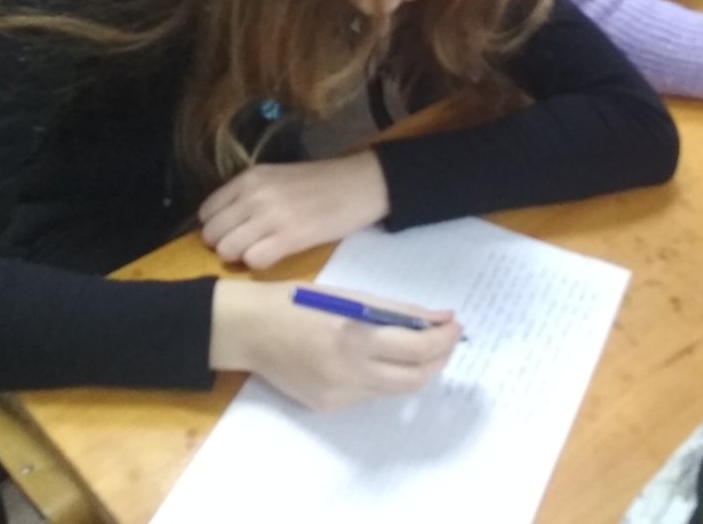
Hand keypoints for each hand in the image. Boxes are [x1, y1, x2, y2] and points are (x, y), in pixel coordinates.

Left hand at [198, 151, 389, 269]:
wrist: (359, 184)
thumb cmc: (320, 182)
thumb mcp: (276, 178)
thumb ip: (247, 196)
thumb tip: (223, 224)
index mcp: (249, 178)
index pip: (207, 211)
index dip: (215, 227)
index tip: (230, 232)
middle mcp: (254, 195)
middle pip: (212, 234)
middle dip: (223, 245)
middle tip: (244, 246)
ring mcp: (271, 216)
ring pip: (228, 249)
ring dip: (239, 256)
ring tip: (259, 250)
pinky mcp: (290, 237)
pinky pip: (254, 260)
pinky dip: (259, 263)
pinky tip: (273, 255)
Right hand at [209, 279, 459, 410]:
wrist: (247, 330)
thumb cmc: (297, 301)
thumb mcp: (349, 296)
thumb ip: (395, 310)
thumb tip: (439, 317)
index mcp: (354, 336)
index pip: (418, 349)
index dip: (444, 339)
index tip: (455, 325)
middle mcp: (348, 372)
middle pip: (415, 379)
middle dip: (438, 360)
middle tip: (445, 340)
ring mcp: (338, 395)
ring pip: (394, 389)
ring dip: (413, 368)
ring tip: (416, 346)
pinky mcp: (327, 407)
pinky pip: (368, 394)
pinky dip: (381, 376)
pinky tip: (375, 358)